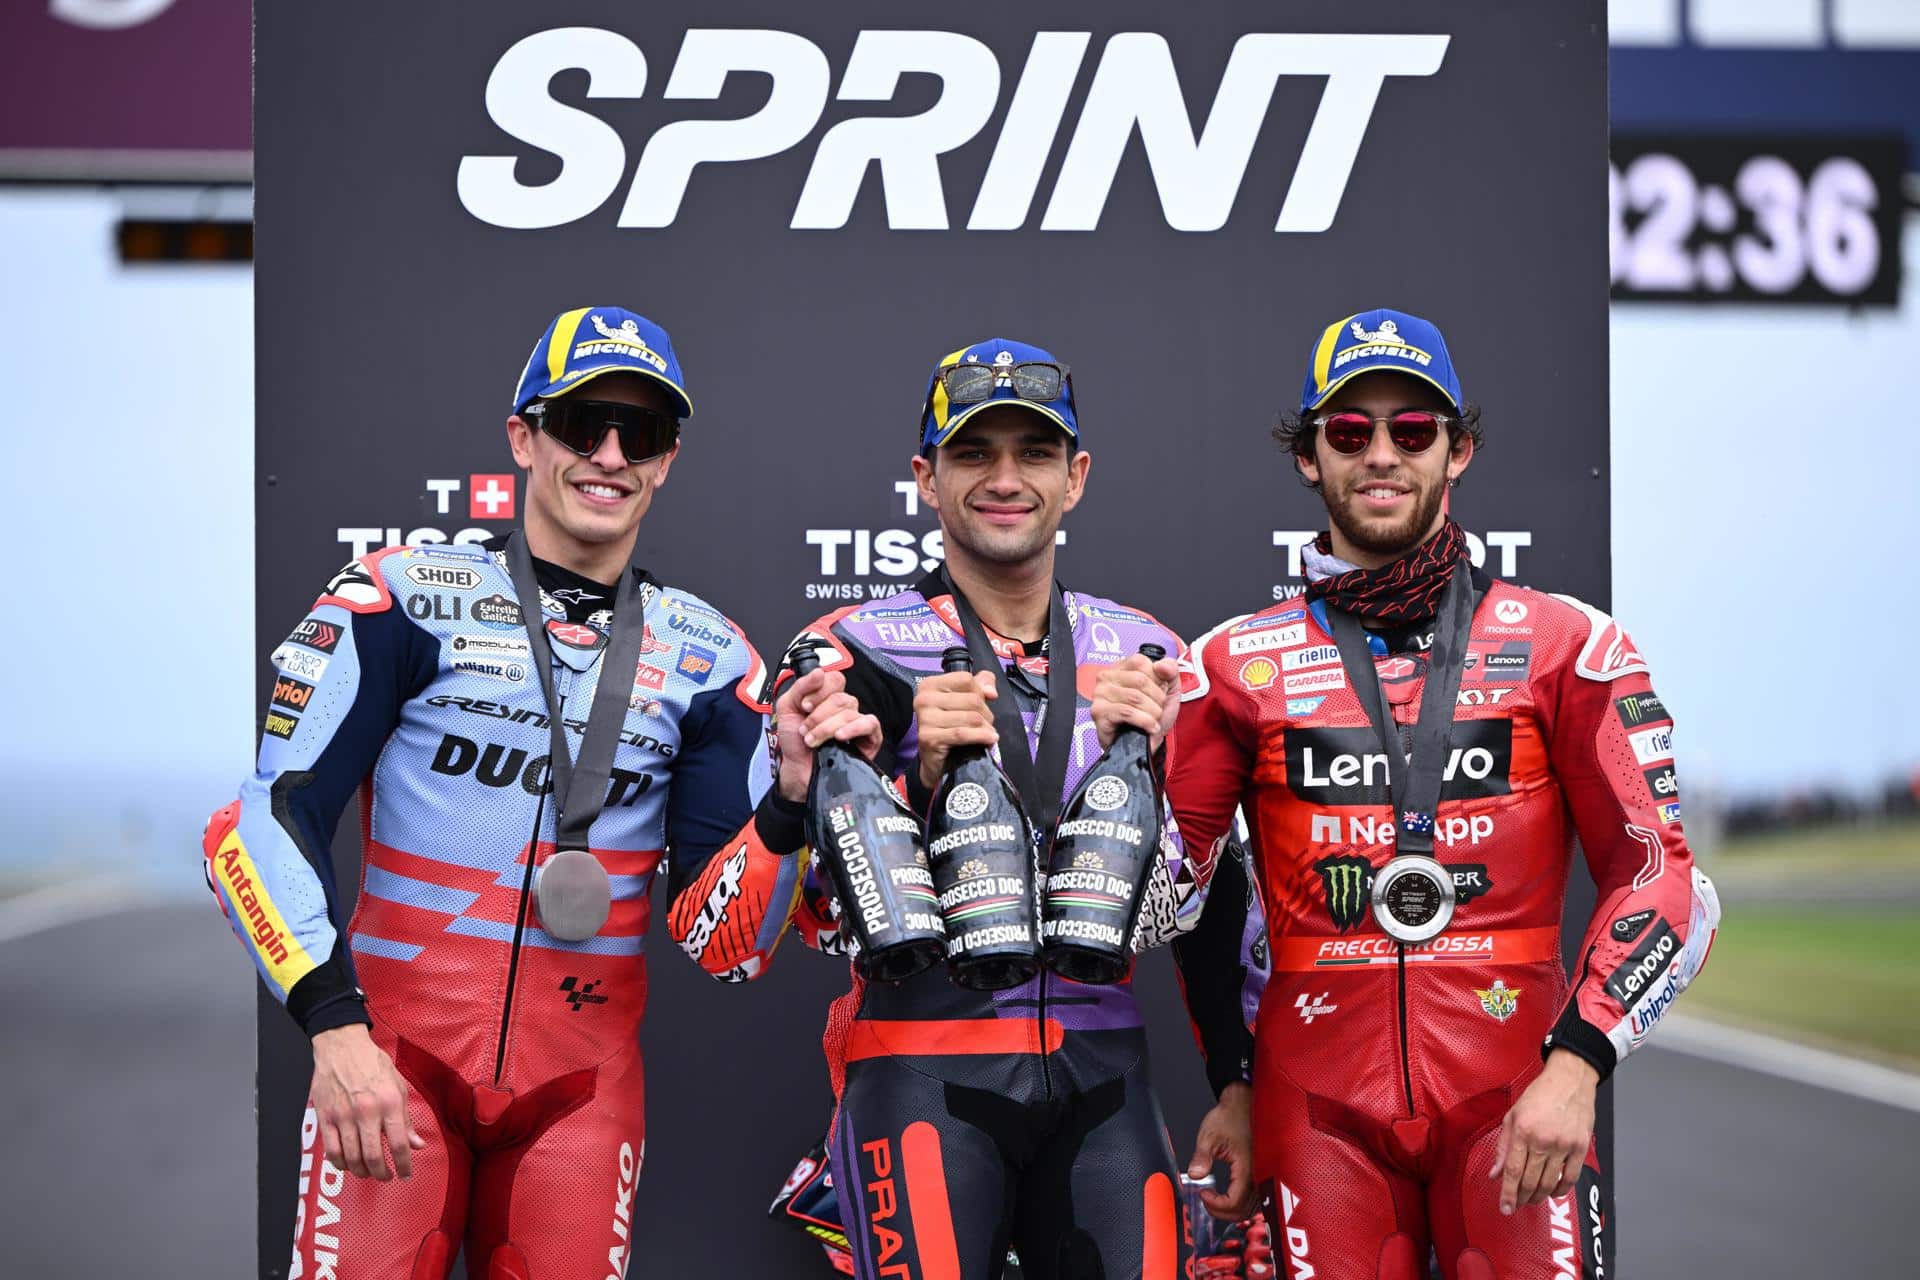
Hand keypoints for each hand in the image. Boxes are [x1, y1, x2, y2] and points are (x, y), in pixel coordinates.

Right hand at [309, 1024, 424, 1179]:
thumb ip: (406, 1118)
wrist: (341, 1046)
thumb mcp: (398, 1085)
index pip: (399, 1143)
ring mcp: (343, 1116)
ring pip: (351, 1158)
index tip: (406, 1175)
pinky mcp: (325, 1118)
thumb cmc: (372, 1063)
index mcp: (389, 1102)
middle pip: (373, 1156)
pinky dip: (340, 1164)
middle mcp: (366, 1111)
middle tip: (387, 1177)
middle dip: (382, 1173)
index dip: (404, 1164)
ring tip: (369, 1172)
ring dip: (362, 1171)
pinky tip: (348, 1165)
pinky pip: (332, 1151)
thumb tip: (416, 1144)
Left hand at [772, 668, 883, 802]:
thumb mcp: (787, 708)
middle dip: (818, 715)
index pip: (835, 679)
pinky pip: (870, 723)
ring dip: (826, 727)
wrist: (797, 770)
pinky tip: (840, 737)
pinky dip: (853, 728)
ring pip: (849, 712)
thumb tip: (820, 672)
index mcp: (828, 697)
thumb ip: (801, 687)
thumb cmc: (794, 741)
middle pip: (840, 698)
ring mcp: (858, 722)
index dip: (818, 691)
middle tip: (805, 730)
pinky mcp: (870, 738)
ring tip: (813, 741)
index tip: (804, 707)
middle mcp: (845, 708)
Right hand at [912, 669, 998, 792]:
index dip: (980, 692)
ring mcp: (925, 718)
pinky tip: (989, 739)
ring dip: (985, 727)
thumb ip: (981, 685)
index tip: (982, 704)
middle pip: (971, 699)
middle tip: (986, 724)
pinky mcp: (928, 737)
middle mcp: (924, 699)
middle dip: (986, 713)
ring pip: (971, 717)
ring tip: (987, 733)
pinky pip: (962, 734)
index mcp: (930, 684)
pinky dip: (980, 737)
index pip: (966, 680)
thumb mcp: (965, 700)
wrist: (936, 760)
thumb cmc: (951, 727)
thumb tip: (991, 691)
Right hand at [1090, 653, 1179, 752]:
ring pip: (1134, 697)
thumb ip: (1170, 670)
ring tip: (1154, 719)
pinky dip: (1144, 721)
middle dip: (1157, 698)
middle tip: (1158, 709)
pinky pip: (1126, 712)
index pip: (1140, 661)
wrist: (1147, 743)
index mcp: (1121, 667)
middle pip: (1139, 680)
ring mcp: (1100, 695)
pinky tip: (1150, 727)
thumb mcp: (1168, 689)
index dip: (1156, 679)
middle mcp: (1106, 677)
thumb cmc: (1153, 714)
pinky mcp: (1099, 713)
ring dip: (1153, 712)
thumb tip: (1162, 665)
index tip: (1160, 692)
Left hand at [1186, 1082, 1254, 1219]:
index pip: (1235, 1203)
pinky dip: (1242, 1203)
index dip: (1216, 1205)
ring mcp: (1264, 1175)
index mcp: (1248, 1168)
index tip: (1203, 1193)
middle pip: (1244, 1211)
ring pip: (1252, 1209)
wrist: (1246, 1102)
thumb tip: (1194, 1175)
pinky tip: (1229, 1195)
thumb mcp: (1210, 1135)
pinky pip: (1257, 1199)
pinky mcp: (1264, 1173)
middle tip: (1206, 1201)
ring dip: (1233, 1210)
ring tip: (1215, 1200)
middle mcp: (1260, 1175)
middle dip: (1222, 1212)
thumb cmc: (1231, 1115)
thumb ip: (1202, 1157)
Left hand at [1489, 1049, 1598, 1213]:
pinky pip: (1571, 1177)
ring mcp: (1564, 1145)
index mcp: (1523, 1131)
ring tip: (1532, 1200)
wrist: (1569, 1080)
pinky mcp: (1580, 1147)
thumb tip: (1495, 1173)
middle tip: (1517, 1206)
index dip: (1508, 1193)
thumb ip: (1503, 1147)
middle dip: (1522, 1198)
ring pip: (1550, 1182)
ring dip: (1540, 1196)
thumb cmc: (1539, 1095)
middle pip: (1531, 1180)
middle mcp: (1543, 1140)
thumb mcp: (1512, 1115)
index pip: (1513, 1171)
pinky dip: (1561, 1190)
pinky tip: (1553, 1193)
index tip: (1505, 1208)